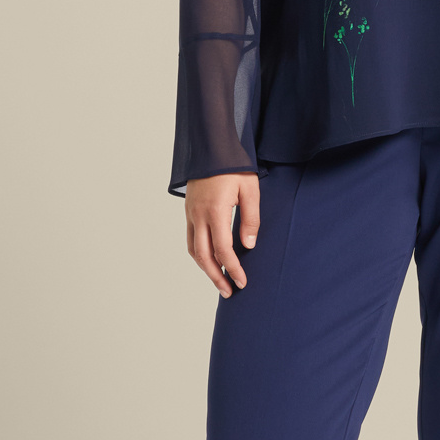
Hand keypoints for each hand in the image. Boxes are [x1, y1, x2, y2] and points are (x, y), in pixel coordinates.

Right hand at [184, 172, 259, 294]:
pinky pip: (190, 239)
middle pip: (204, 256)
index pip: (223, 250)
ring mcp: (191, 214)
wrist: (211, 147)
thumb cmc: (234, 167)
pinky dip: (198, 254)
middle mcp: (199, 216)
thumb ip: (250, 220)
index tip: (242, 282)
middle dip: (216, 277)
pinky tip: (209, 260)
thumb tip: (247, 247)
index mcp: (215, 211)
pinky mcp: (189, 211)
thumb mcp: (250, 191)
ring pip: (194, 250)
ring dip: (205, 268)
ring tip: (219, 280)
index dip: (233, 269)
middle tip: (228, 292)